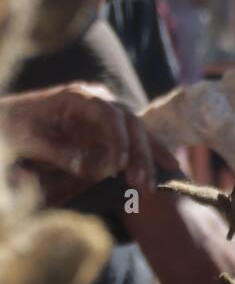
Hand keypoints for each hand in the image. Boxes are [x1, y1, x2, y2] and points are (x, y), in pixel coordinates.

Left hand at [1, 83, 156, 193]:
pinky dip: (151, 154)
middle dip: (139, 154)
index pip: (109, 114)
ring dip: (148, 158)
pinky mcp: (108, 130)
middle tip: (142, 183)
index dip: (118, 139)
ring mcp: (107, 114)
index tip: (121, 165)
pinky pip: (135, 141)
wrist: (8, 118)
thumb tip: (91, 169)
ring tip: (153, 186)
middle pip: (130, 123)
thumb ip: (59, 152)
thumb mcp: (29, 139)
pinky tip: (169, 168)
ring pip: (138, 132)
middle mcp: (98, 101)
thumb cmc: (14, 126)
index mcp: (78, 97)